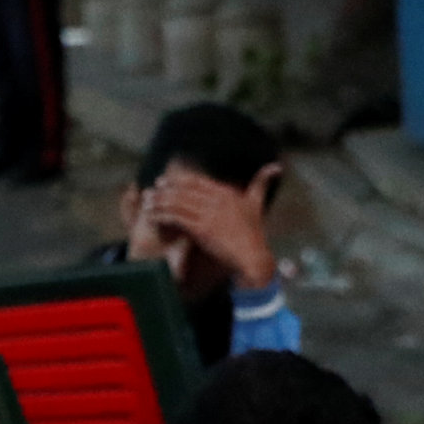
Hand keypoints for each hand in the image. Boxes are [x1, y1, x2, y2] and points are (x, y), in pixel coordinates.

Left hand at [145, 164, 278, 291]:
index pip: (197, 181)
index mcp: (226, 192)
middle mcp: (217, 199)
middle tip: (150, 191)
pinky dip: (163, 215)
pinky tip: (152, 217)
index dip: (178, 181)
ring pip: (178, 202)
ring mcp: (209, 213)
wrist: (252, 257)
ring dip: (159, 202)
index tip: (165, 181)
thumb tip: (276, 166)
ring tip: (146, 203)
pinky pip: (178, 218)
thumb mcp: (257, 204)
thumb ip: (262, 183)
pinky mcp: (202, 229)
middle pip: (184, 190)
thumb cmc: (254, 234)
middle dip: (165, 190)